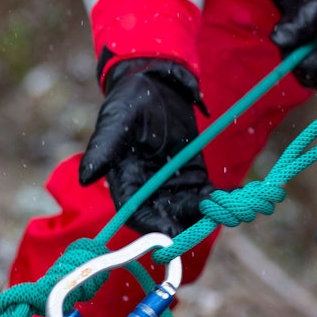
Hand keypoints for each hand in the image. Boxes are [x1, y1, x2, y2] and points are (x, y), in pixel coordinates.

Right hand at [78, 58, 213, 236]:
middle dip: (184, 225)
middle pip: (164, 219)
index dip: (152, 227)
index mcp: (125, 182)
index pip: (135, 214)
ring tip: (223, 211)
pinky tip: (232, 197)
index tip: (170, 233)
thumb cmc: (132, 100)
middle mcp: (148, 190)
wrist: (159, 84)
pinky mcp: (193, 177)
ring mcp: (172, 186)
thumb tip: (84, 177)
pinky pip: (206, 196)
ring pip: (187, 212)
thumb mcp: (117, 121)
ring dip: (204, 215)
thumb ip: (104, 148)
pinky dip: (218, 200)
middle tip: (205, 223)